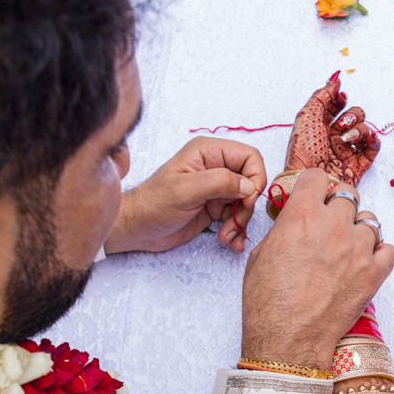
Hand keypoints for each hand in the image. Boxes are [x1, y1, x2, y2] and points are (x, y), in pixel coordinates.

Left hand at [105, 137, 266, 253]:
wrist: (138, 228)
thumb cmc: (153, 204)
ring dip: (239, 221)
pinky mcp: (214, 207)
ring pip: (245, 202)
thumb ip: (220, 182)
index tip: (246, 200)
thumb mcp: (186, 190)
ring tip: (226, 235)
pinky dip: (236, 229)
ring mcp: (215, 188)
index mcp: (208, 152)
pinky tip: (230, 241)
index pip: (249, 156)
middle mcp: (214, 167)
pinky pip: (236, 216)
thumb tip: (249, 185)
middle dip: (246, 205)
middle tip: (234, 222)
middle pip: (250, 181)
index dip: (255, 177)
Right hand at [242, 170, 393, 369]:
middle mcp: (333, 224)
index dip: (314, 185)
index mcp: (302, 213)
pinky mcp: (374, 273)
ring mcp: (358, 248)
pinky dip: (379, 252)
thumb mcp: (261, 253)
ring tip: (346, 247)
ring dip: (359, 229)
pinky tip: (365, 262)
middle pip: (347, 195)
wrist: (287, 338)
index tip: (315, 193)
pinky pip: (389, 249)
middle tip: (329, 223)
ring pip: (369, 220)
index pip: (317, 176)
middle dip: (337, 206)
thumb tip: (294, 222)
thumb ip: (284, 228)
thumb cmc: (268, 301)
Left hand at [283, 72, 380, 185]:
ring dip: (359, 129)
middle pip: (354, 115)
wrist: (310, 179)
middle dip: (352, 115)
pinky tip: (366, 140)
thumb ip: (322, 95)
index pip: (335, 106)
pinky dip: (373, 140)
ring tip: (347, 139)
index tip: (340, 98)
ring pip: (364, 130)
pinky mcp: (358, 165)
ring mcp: (346, 151)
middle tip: (342, 124)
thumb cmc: (303, 150)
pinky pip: (373, 147)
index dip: (340, 100)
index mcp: (319, 126)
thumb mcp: (307, 116)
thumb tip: (335, 79)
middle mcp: (334, 137)